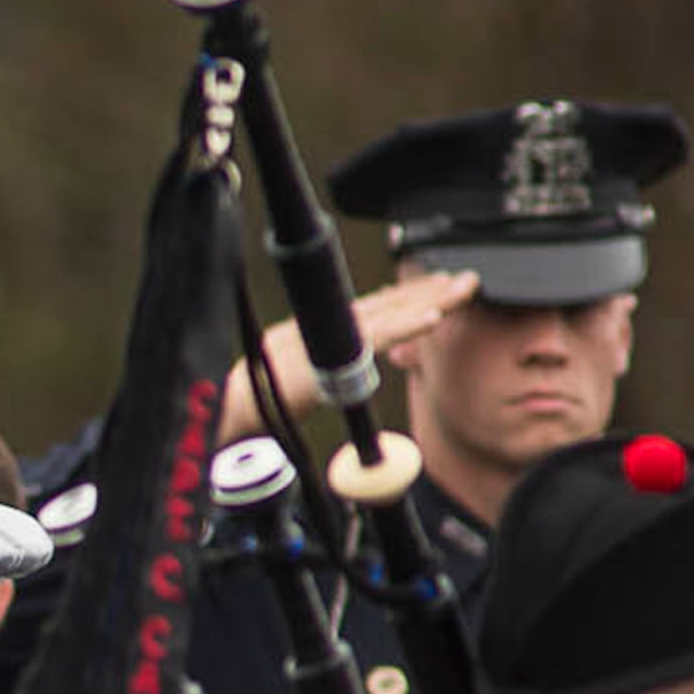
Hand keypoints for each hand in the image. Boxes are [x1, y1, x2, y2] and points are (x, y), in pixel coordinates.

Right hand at [220, 271, 476, 444]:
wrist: (226, 413)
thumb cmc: (249, 407)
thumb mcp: (290, 389)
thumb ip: (320, 381)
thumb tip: (341, 386)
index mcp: (317, 333)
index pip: (371, 310)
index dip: (406, 297)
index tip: (437, 289)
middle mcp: (324, 328)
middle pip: (385, 304)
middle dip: (428, 291)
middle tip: (467, 281)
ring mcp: (325, 338)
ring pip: (387, 314)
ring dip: (428, 300)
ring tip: (462, 290)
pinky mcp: (329, 356)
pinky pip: (375, 338)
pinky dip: (405, 326)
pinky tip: (433, 316)